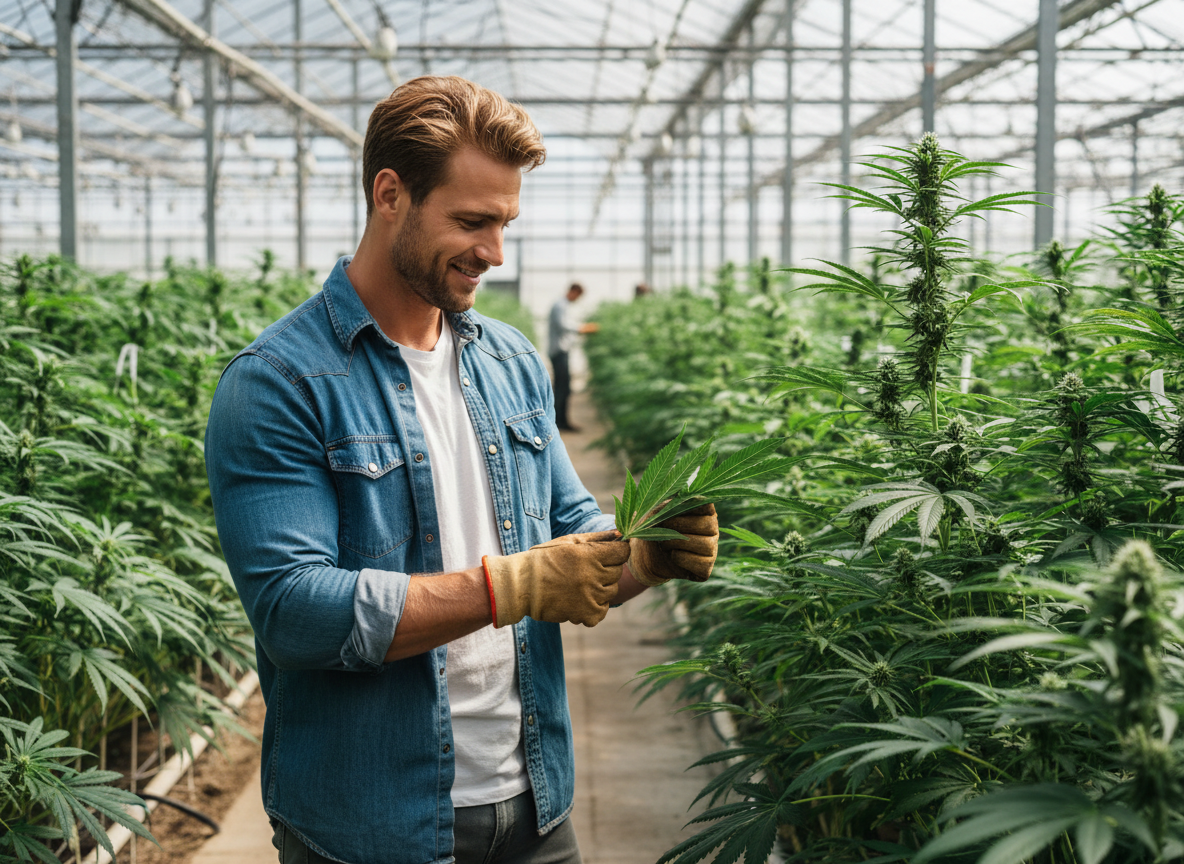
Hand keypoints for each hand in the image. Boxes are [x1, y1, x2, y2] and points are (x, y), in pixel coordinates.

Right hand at [483, 530, 628, 627]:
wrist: (522, 585)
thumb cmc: (545, 558)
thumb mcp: (570, 541)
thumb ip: (598, 538)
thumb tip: (620, 534)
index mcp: (589, 554)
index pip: (623, 552)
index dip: (617, 551)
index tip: (609, 553)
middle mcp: (592, 576)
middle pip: (618, 572)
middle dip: (606, 569)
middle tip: (587, 569)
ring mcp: (589, 597)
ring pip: (611, 592)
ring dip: (600, 588)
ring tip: (580, 584)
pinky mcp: (584, 614)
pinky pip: (602, 611)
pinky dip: (594, 607)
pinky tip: (580, 599)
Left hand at [628, 503, 718, 586]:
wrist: (646, 554)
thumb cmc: (654, 527)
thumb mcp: (658, 510)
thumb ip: (670, 500)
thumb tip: (682, 489)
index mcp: (705, 511)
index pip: (708, 505)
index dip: (692, 504)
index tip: (674, 505)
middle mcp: (712, 530)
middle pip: (709, 526)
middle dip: (681, 525)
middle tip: (661, 526)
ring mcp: (712, 550)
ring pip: (707, 545)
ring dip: (679, 542)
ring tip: (663, 542)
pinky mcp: (706, 569)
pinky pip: (702, 564)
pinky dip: (683, 559)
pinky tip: (672, 554)